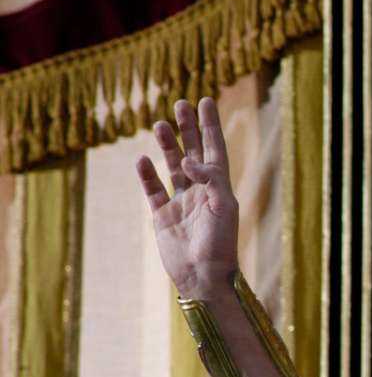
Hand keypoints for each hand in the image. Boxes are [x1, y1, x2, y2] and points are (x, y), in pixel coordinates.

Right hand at [136, 98, 239, 298]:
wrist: (203, 275)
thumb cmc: (220, 243)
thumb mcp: (224, 206)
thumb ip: (210, 179)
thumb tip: (188, 160)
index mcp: (221, 187)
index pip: (215, 149)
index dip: (211, 125)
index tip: (206, 101)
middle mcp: (201, 191)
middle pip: (193, 152)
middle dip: (188, 129)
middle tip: (181, 104)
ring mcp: (181, 203)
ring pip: (172, 167)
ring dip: (166, 146)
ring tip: (158, 124)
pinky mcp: (163, 216)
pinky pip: (153, 190)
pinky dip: (147, 174)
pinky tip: (142, 159)